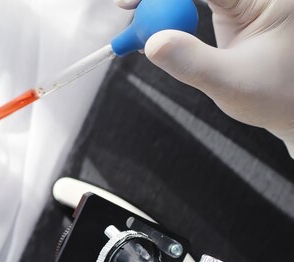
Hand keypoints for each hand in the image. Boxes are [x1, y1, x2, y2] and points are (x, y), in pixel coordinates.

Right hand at [115, 0, 293, 155]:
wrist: (290, 106)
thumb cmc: (274, 95)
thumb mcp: (230, 83)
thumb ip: (192, 63)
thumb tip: (153, 43)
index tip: (130, 3)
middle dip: (159, 1)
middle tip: (130, 15)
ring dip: (161, 7)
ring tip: (141, 34)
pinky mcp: (229, 6)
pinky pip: (191, 0)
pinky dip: (167, 13)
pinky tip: (154, 32)